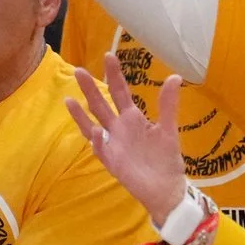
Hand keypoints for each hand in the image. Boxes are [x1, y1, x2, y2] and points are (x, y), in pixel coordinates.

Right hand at [66, 53, 189, 220]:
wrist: (167, 188)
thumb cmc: (166, 159)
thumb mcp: (169, 129)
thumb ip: (168, 104)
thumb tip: (175, 77)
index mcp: (132, 118)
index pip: (120, 92)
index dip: (114, 75)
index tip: (109, 55)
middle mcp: (119, 129)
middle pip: (101, 105)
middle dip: (90, 88)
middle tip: (78, 70)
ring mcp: (113, 145)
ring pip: (93, 125)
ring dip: (81, 114)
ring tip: (69, 99)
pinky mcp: (113, 162)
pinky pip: (101, 150)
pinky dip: (97, 141)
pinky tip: (94, 131)